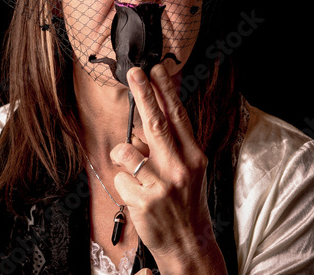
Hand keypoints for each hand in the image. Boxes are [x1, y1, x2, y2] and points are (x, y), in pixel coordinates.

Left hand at [110, 64, 226, 274]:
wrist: (188, 243)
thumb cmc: (185, 201)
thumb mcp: (189, 170)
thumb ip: (172, 144)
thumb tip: (148, 119)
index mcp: (193, 156)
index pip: (178, 117)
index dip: (166, 91)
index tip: (157, 70)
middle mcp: (180, 168)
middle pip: (157, 123)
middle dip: (144, 93)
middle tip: (135, 72)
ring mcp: (162, 185)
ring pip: (128, 150)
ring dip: (123, 153)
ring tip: (134, 169)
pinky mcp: (144, 201)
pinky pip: (120, 177)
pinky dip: (123, 181)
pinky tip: (137, 194)